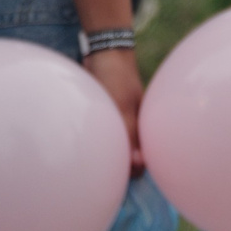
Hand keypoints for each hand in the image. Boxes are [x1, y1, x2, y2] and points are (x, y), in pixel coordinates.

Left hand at [82, 46, 145, 174]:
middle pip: (128, 156)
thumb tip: (138, 166)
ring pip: (115, 145)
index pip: (142, 160)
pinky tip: (84, 145)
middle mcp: (135, 126)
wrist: (104, 52)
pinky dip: (98, 140)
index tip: (113, 178)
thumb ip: (130, 136)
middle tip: (95, 175)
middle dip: (116, 166)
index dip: (132, 171)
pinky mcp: (108, 115)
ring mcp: (121, 120)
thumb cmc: (116, 78)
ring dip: (106, 153)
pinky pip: (105, 134)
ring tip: (85, 165)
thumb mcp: (122, 108)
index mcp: (146, 126)